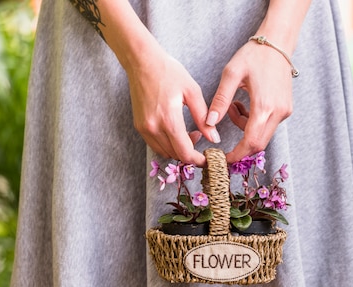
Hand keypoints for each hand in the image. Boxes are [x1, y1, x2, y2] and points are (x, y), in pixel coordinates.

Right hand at [125, 41, 207, 165]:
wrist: (142, 61)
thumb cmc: (169, 72)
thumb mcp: (192, 92)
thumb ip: (203, 118)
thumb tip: (214, 138)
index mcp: (168, 119)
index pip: (185, 152)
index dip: (198, 160)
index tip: (208, 159)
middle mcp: (153, 127)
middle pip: (175, 155)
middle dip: (190, 153)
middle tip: (201, 138)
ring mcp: (143, 128)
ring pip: (164, 152)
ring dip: (178, 149)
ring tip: (190, 133)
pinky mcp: (139, 126)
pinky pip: (155, 144)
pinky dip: (168, 144)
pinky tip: (176, 130)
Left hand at [203, 39, 293, 163]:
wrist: (278, 44)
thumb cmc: (253, 56)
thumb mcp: (231, 74)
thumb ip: (220, 100)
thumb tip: (209, 123)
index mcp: (264, 106)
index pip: (251, 142)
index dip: (237, 155)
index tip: (223, 159)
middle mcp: (278, 112)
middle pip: (258, 144)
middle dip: (240, 147)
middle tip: (222, 141)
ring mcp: (284, 112)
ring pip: (262, 135)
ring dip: (244, 130)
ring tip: (232, 107)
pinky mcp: (286, 109)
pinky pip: (268, 126)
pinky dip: (253, 123)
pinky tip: (244, 105)